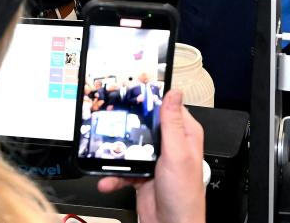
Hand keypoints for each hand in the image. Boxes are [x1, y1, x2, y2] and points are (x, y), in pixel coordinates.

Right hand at [97, 90, 204, 222]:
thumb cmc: (184, 195)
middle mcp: (171, 145)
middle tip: (111, 124)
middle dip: (127, 127)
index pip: (167, 107)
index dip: (150, 99)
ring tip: (105, 157)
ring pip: (130, 147)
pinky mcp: (142, 175)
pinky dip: (114, 174)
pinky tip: (107, 179)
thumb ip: (172, 123)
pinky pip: (123, 168)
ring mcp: (155, 160)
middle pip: (144, 125)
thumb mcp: (177, 153)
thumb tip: (173, 93)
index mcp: (184, 134)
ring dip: (116, 154)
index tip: (132, 92)